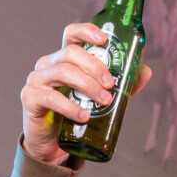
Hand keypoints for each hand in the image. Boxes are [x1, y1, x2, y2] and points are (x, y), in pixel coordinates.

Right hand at [19, 23, 154, 165]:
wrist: (53, 145)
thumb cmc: (76, 115)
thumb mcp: (102, 97)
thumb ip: (122, 84)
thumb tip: (146, 71)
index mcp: (64, 59)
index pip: (71, 34)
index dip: (86, 31)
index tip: (104, 39)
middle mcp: (48, 64)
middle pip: (70, 52)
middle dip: (95, 66)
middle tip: (111, 85)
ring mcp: (37, 80)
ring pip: (63, 72)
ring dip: (88, 85)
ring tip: (104, 101)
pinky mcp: (30, 98)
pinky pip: (51, 98)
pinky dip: (70, 107)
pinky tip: (84, 116)